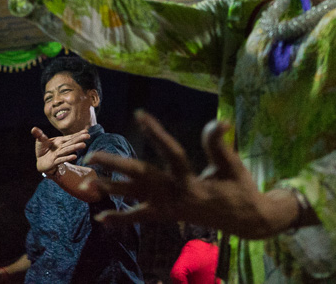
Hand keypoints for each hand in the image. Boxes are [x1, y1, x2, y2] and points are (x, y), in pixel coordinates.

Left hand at [32, 127, 88, 174]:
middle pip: (71, 142)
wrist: (40, 161)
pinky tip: (74, 157)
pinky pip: (62, 159)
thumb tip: (33, 128)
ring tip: (83, 145)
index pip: (70, 137)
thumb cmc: (42, 150)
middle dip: (79, 139)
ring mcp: (59, 154)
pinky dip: (67, 158)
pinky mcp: (55, 161)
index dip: (78, 134)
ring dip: (75, 147)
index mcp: (60, 141)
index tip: (86, 131)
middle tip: (88, 136)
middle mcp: (61, 147)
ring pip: (68, 150)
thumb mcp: (40, 140)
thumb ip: (39, 134)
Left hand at [80, 111, 299, 239]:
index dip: (156, 133)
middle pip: (141, 178)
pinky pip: (141, 218)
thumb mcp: (232, 165)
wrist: (247, 221)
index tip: (139, 113)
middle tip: (93, 156)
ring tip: (88, 182)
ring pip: (135, 199)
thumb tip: (221, 121)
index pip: (171, 153)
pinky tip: (101, 219)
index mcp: (192, 181)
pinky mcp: (168, 216)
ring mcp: (170, 209)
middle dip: (116, 166)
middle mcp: (176, 195)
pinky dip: (121, 220)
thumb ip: (218, 145)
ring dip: (112, 190)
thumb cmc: (240, 187)